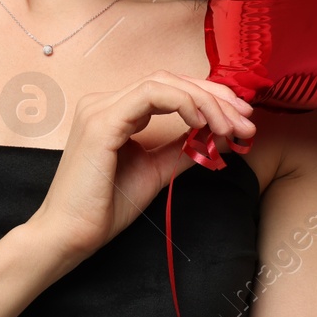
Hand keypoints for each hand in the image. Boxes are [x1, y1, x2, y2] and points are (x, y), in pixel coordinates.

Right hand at [27, 71, 256, 260]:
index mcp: (115, 111)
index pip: (170, 89)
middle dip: (216, 97)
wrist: (69, 236)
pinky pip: (151, 95)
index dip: (210, 97)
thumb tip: (218, 136)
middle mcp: (105, 101)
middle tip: (247, 121)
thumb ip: (182, 149)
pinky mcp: (102, 122)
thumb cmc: (104, 208)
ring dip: (206, 101)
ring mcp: (101, 108)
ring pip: (164, 82)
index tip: (241, 119)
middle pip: (172, 80)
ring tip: (232, 127)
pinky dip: (183, 103)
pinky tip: (203, 122)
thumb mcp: (155, 172)